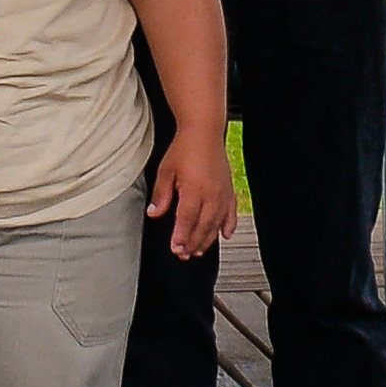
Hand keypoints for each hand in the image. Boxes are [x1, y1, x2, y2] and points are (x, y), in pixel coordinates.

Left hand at [147, 127, 236, 260]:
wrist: (204, 131)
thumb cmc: (184, 148)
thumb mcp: (165, 170)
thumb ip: (160, 195)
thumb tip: (154, 213)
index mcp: (194, 189)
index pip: (187, 220)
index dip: (181, 237)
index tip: (176, 249)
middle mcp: (211, 194)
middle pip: (203, 226)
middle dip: (193, 243)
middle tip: (184, 255)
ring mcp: (222, 193)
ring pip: (217, 223)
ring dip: (208, 239)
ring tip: (198, 251)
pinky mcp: (229, 189)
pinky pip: (231, 212)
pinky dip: (229, 225)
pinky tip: (225, 235)